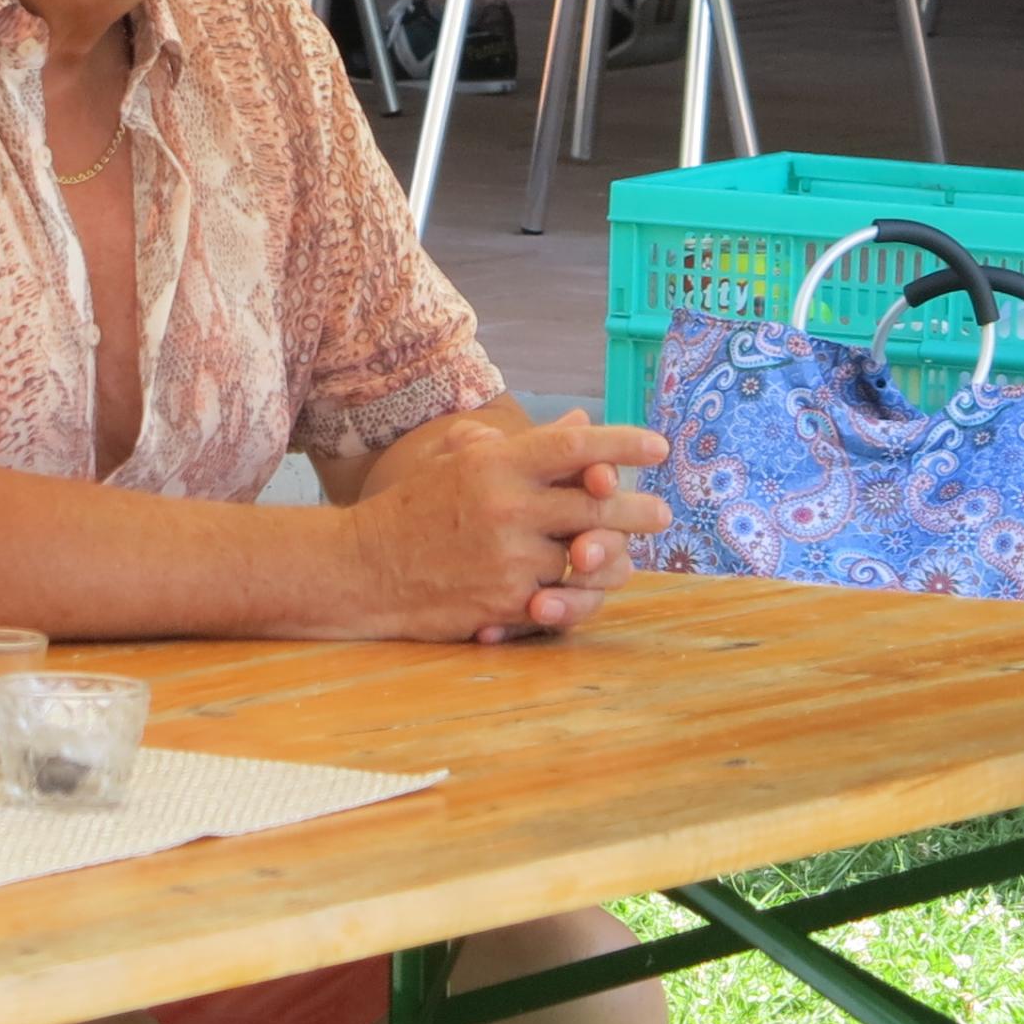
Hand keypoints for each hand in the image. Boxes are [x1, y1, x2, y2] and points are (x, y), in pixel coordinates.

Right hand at [337, 412, 666, 642]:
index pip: (575, 446)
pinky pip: (564, 598)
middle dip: (639, 510)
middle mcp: (507, 507)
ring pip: (588, 557)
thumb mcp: (461, 464)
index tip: (659, 447)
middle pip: (600, 505)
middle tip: (662, 514)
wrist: (362, 568)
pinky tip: (583, 588)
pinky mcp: (508, 601)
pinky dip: (576, 594)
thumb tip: (579, 423)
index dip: (624, 443)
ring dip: (612, 558)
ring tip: (625, 555)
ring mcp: (510, 557)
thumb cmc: (415, 510)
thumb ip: (522, 445)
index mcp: (495, 464)